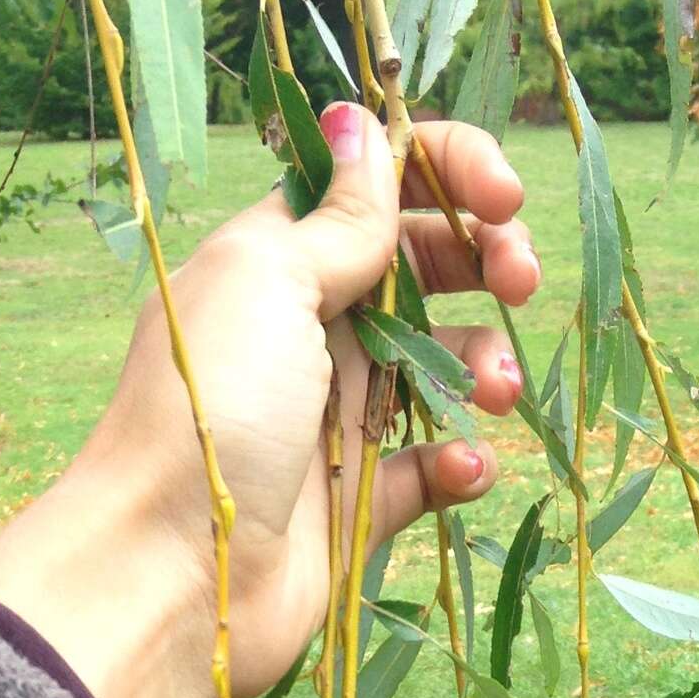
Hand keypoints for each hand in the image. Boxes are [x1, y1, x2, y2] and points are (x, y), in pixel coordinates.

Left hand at [0, 107, 539, 697]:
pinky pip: (433, 470)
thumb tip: (364, 126)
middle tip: (521, 280)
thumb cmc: (210, 407)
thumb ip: (338, 218)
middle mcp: (310, 328)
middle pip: (424, 267)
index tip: (503, 195)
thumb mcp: (271, 280)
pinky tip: (462, 468)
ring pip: (442, 366)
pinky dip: (462, 465)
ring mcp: (336, 417)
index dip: (448, 173)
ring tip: (498, 392)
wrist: (177, 571)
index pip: (377, 187)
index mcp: (279, 258)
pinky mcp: (360, 504)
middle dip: (486, 258)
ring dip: (487, 363)